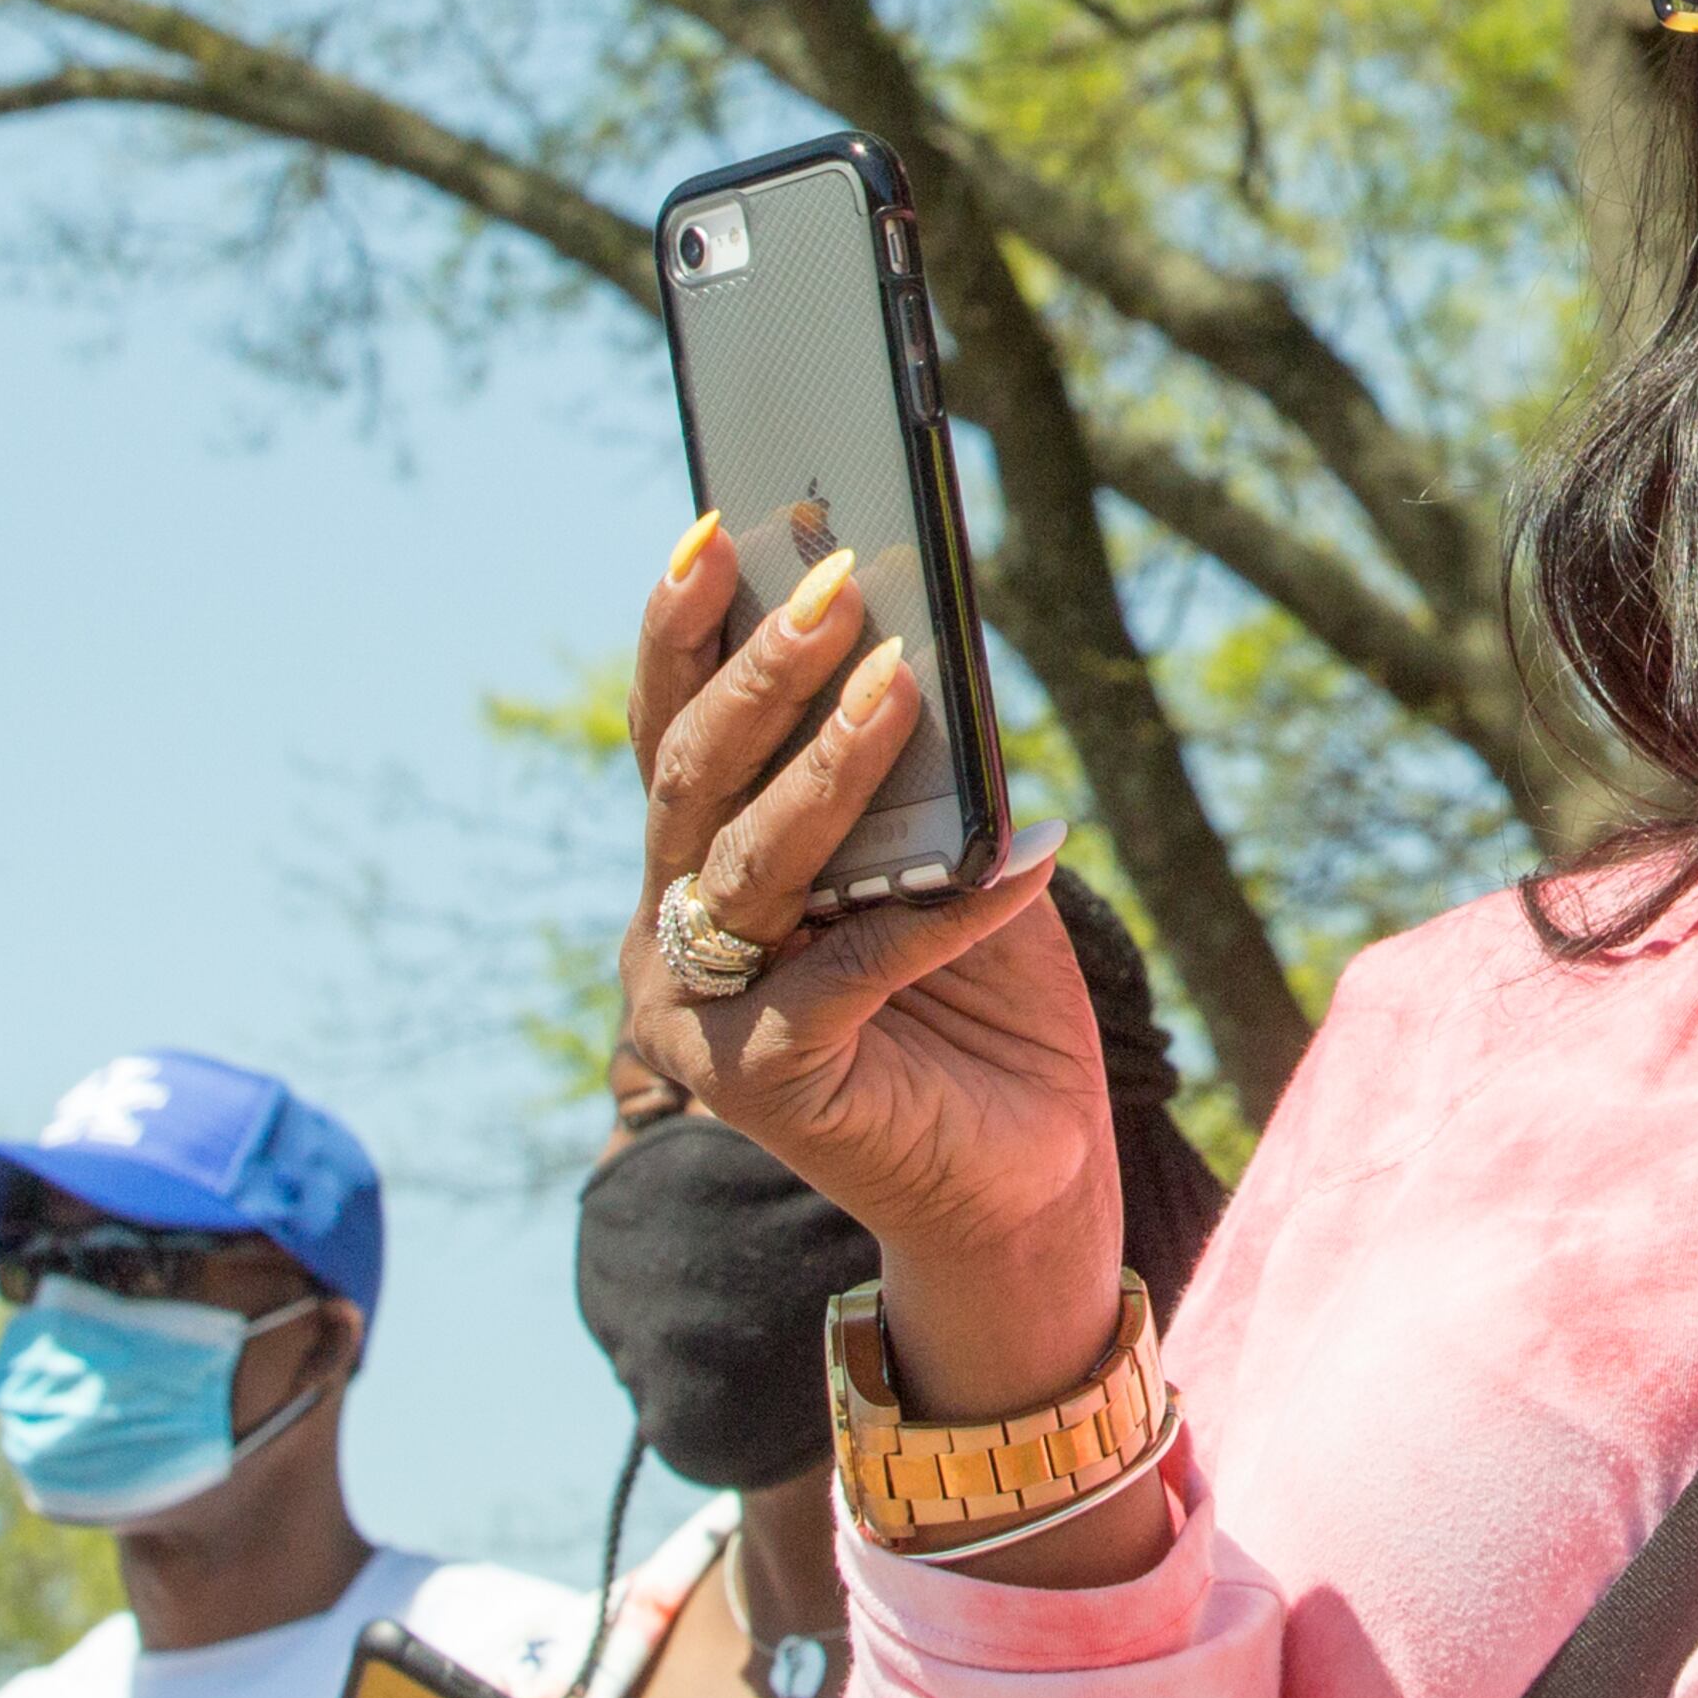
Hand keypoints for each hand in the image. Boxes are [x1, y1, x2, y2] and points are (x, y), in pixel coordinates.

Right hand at [620, 510, 1124, 1423]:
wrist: (1025, 1173)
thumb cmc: (982, 998)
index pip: (672, 727)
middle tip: (838, 579)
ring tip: (910, 678)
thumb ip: (920, 778)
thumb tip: (929, 650)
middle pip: (693, 778)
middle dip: (764, 668)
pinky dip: (943, 908)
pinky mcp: (760, 1083)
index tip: (717, 524)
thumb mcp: (950, 857)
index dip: (684, 627)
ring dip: (834, 762)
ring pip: (754, 859)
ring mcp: (697, 1016)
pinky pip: (851, 967)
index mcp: (697, 867)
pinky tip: (1027, 850)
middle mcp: (670, 937)